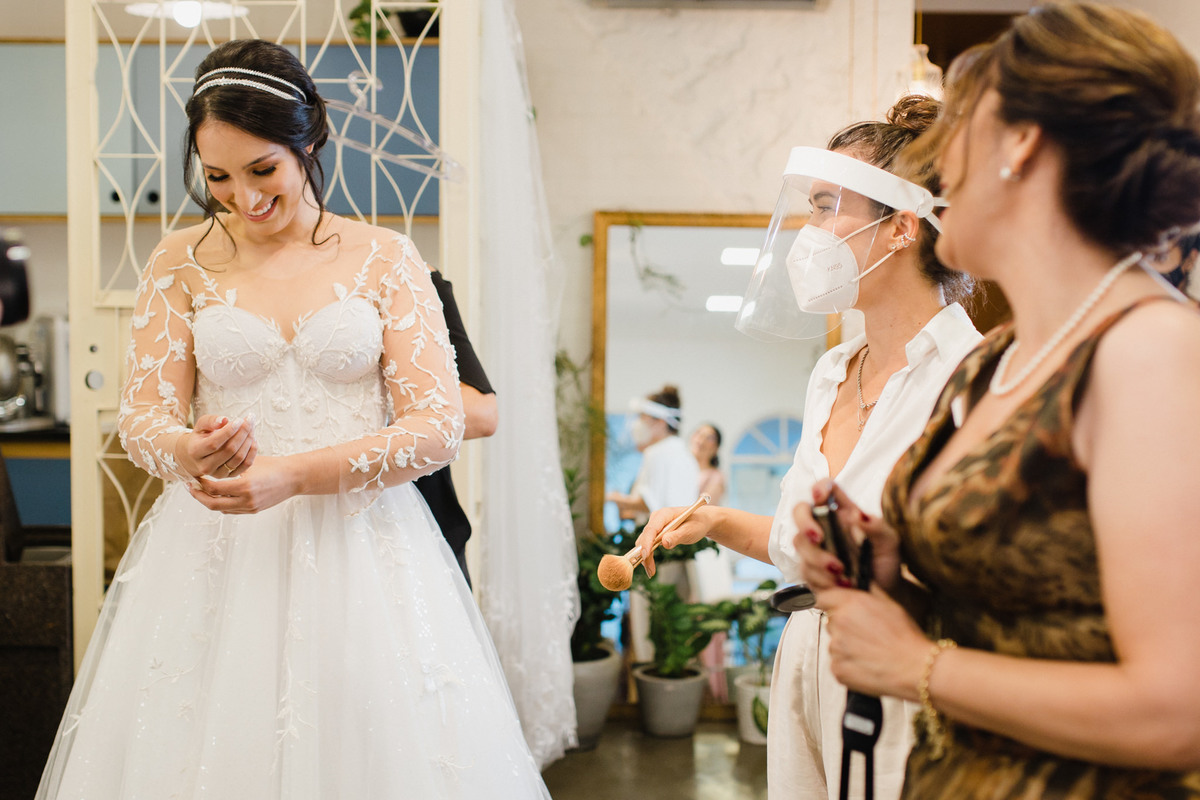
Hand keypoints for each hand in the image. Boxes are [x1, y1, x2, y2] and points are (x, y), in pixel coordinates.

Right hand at [177, 414, 257, 477]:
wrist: (198, 456)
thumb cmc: (201, 437)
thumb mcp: (201, 425)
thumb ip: (210, 421)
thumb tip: (225, 420)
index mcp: (195, 452)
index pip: (214, 443)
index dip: (228, 431)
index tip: (239, 420)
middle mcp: (205, 466)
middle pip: (229, 450)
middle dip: (242, 433)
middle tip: (249, 420)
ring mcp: (218, 473)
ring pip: (239, 458)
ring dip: (249, 441)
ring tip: (252, 427)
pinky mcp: (229, 476)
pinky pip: (246, 465)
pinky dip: (252, 451)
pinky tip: (253, 439)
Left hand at [187, 455, 297, 513]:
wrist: (293, 477)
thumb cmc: (273, 465)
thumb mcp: (250, 462)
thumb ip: (231, 467)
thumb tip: (211, 464)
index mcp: (244, 486)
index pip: (213, 489)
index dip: (200, 483)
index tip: (194, 476)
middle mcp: (246, 500)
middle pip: (213, 504)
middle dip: (198, 496)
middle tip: (190, 488)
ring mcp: (250, 507)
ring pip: (221, 509)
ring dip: (209, 501)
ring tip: (201, 492)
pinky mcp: (253, 510)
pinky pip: (231, 510)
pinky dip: (221, 504)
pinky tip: (217, 496)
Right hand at [634, 503, 715, 577]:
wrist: (700, 521)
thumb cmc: (697, 523)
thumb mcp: (691, 530)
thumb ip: (678, 536)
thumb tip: (664, 543)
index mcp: (664, 514)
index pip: (651, 529)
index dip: (647, 543)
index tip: (646, 555)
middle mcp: (655, 519)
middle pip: (644, 537)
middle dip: (645, 554)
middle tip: (650, 570)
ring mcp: (654, 526)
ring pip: (643, 543)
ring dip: (645, 557)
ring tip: (651, 572)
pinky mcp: (655, 533)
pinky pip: (648, 545)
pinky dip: (648, 556)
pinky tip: (650, 566)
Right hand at [792, 479, 902, 593]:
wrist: (885, 592)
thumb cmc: (886, 561)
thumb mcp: (889, 542)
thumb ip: (876, 527)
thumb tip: (857, 515)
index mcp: (843, 512)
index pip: (826, 490)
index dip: (819, 487)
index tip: (818, 495)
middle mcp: (825, 526)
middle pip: (800, 512)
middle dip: (805, 523)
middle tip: (818, 537)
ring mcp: (815, 547)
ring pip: (800, 543)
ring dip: (817, 557)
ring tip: (841, 571)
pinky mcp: (811, 570)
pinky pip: (804, 569)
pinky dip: (820, 577)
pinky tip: (840, 583)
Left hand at [820, 584, 929, 699]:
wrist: (914, 669)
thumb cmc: (906, 638)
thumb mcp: (890, 604)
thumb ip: (868, 591)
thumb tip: (855, 582)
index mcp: (850, 604)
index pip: (823, 597)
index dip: (831, 603)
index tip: (837, 609)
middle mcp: (839, 623)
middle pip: (831, 621)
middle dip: (844, 626)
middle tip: (866, 635)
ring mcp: (836, 647)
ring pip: (835, 643)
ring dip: (847, 646)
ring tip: (870, 652)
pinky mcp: (837, 669)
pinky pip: (838, 663)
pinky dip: (849, 665)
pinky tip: (867, 664)